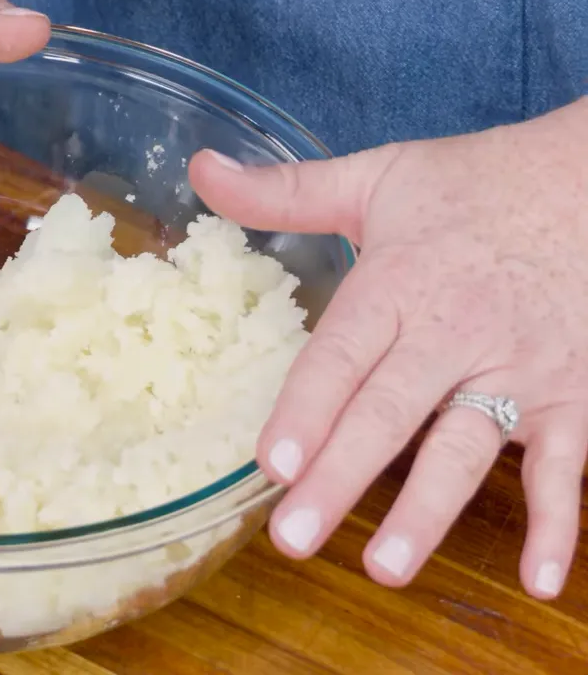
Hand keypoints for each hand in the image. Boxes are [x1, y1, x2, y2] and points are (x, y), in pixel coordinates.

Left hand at [189, 97, 587, 598]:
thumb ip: (285, 190)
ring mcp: (520, 369)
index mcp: (399, 283)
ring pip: (468, 448)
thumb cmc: (474, 185)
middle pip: (391, 413)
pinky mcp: (575, 395)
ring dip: (428, 510)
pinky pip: (567, 467)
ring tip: (387, 566)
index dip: (308, 409)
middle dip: (342, 477)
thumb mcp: (375, 177)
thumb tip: (201, 170)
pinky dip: (557, 524)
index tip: (272, 462)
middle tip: (296, 537)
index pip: (343, 355)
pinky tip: (537, 580)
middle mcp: (455, 332)